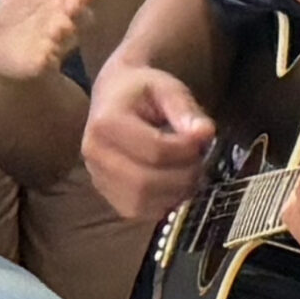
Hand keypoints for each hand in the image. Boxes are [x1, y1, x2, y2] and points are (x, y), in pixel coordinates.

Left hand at [0, 0, 95, 83]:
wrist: (10, 52)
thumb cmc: (22, 14)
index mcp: (67, 2)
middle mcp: (68, 22)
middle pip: (80, 18)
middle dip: (76, 12)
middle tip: (70, 5)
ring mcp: (56, 44)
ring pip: (65, 39)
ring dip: (63, 34)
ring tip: (57, 28)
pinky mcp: (42, 64)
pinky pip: (47, 61)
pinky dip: (46, 58)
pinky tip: (43, 53)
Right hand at [85, 58, 218, 226]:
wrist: (114, 95)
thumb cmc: (143, 90)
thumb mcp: (167, 88)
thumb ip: (186, 109)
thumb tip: (205, 133)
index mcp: (106, 123)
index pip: (155, 150)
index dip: (187, 149)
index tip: (202, 138)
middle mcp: (94, 154)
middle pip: (145, 182)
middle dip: (183, 175)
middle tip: (200, 159)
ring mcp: (96, 177)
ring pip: (140, 202)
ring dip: (175, 193)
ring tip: (190, 170)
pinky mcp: (106, 193)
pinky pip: (136, 210)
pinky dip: (162, 203)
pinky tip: (175, 183)